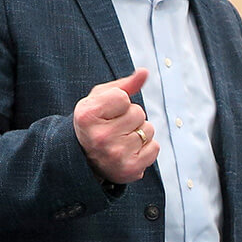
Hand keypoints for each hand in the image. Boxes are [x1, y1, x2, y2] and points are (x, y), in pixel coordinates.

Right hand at [73, 69, 159, 183]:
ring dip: (139, 133)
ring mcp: (116, 155)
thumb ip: (124, 85)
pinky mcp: (130, 169)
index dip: (119, 102)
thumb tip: (144, 72)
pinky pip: (155, 147)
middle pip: (138, 113)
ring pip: (148, 130)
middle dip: (131, 118)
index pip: (123, 97)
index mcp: (87, 116)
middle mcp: (100, 137)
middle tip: (115, 128)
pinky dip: (147, 148)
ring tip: (121, 140)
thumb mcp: (100, 99)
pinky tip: (129, 151)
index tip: (107, 112)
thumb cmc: (95, 122)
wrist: (85, 159)